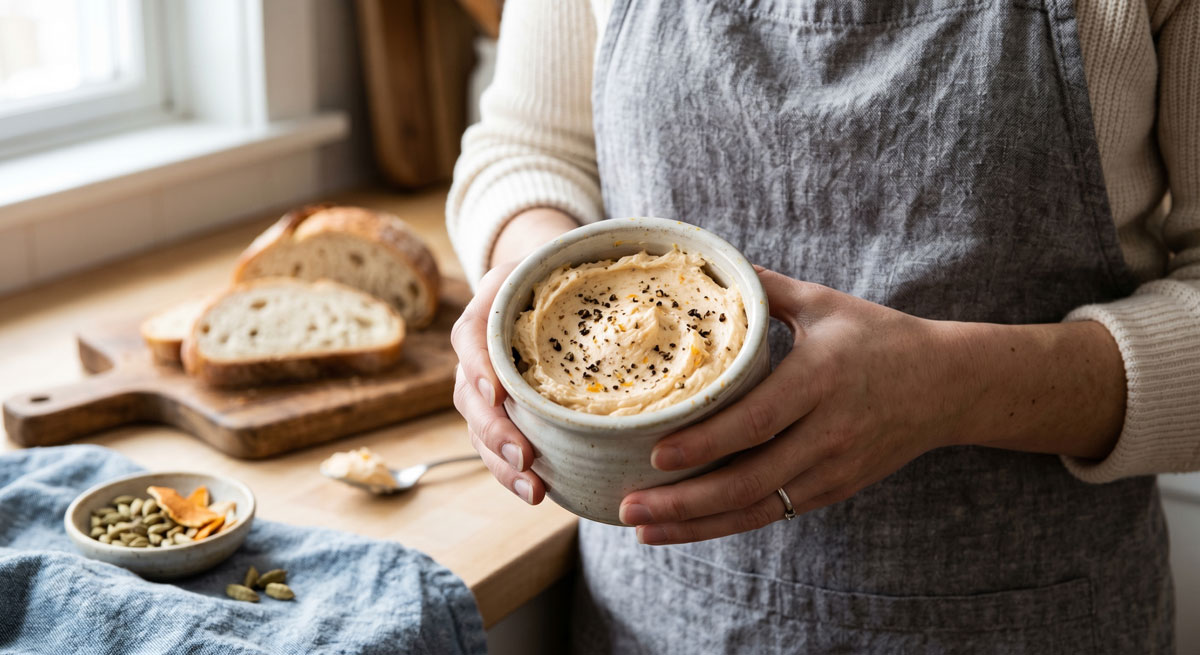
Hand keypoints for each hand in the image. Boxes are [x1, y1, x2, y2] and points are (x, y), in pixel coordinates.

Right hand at [451, 208, 577, 504]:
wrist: (531, 285)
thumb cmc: (545, 274)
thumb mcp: (547, 262)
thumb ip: (568, 270)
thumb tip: (641, 292)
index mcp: (482, 319)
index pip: (471, 343)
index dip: (481, 369)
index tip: (499, 393)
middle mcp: (476, 361)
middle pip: (472, 402)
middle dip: (497, 434)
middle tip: (526, 457)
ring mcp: (485, 393)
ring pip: (482, 434)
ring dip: (504, 465)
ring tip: (534, 490)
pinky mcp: (504, 415)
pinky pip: (499, 448)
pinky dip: (514, 472)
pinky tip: (539, 492)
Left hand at [618, 268, 964, 543]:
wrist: (948, 385)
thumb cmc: (879, 337)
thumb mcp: (825, 304)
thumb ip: (765, 288)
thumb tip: (708, 263)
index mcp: (820, 378)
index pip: (757, 420)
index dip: (706, 443)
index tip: (656, 455)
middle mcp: (827, 431)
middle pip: (750, 479)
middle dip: (685, 500)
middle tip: (629, 506)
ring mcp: (832, 468)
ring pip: (757, 508)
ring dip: (696, 524)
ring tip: (643, 528)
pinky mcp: (833, 489)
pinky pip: (772, 513)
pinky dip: (725, 523)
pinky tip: (683, 527)